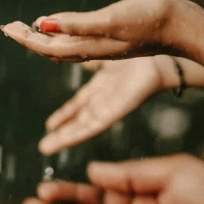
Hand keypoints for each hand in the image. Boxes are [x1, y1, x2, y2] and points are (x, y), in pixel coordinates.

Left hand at [2, 0, 203, 61]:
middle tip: (9, 27)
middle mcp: (93, 50)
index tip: (6, 27)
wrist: (183, 27)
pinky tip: (67, 36)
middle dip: (30, 40)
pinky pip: (82, 46)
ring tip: (29, 33)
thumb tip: (42, 25)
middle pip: (52, 50)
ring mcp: (105, 47)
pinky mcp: (116, 41)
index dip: (26, 37)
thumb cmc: (149, 22)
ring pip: (66, 50)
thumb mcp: (110, 21)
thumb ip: (76, 24)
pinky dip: (67, 39)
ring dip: (45, 41)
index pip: (47, 45)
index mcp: (88, 47)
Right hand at [38, 57, 175, 154]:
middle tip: (45, 145)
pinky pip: (92, 127)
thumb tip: (80, 57)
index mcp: (102, 86)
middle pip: (78, 119)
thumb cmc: (139, 55)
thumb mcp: (107, 56)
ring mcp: (109, 108)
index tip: (49, 125)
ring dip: (64, 138)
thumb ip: (94, 60)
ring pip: (82, 127)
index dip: (64, 115)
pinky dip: (76, 134)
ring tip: (46, 148)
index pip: (79, 105)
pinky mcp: (114, 113)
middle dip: (61, 132)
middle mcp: (104, 100)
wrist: (158, 59)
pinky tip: (63, 141)